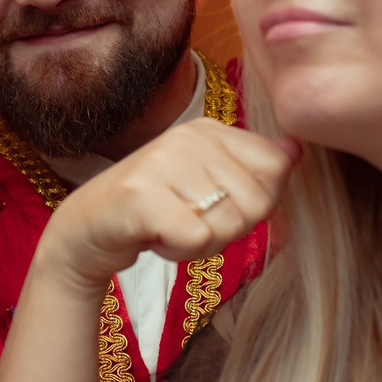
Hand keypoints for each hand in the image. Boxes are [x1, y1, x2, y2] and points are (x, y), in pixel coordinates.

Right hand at [38, 118, 294, 292]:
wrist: (86, 229)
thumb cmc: (154, 209)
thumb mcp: (205, 180)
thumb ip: (249, 166)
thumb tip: (296, 150)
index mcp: (209, 129)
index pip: (276, 168)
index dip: (255, 203)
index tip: (217, 205)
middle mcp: (188, 137)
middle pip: (258, 203)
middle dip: (228, 230)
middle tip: (189, 222)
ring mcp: (163, 162)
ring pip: (229, 225)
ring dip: (202, 244)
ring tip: (170, 228)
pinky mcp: (143, 196)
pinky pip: (198, 239)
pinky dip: (180, 252)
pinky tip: (156, 238)